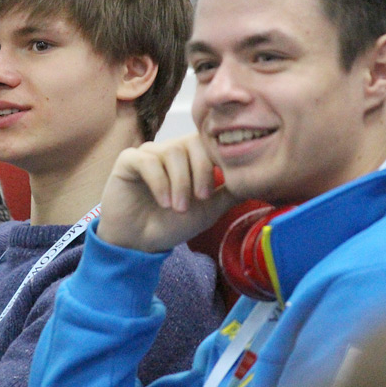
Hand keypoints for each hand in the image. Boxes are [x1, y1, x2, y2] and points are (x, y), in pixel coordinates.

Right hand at [97, 133, 237, 252]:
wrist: (139, 243)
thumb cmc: (172, 223)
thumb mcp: (209, 209)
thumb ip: (230, 192)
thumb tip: (258, 180)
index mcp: (189, 157)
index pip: (208, 143)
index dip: (216, 161)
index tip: (215, 189)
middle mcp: (169, 150)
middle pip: (192, 143)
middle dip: (201, 172)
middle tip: (201, 199)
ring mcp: (148, 153)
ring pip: (171, 152)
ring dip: (180, 183)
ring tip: (179, 208)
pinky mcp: (128, 161)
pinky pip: (147, 161)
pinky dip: (159, 182)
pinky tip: (163, 202)